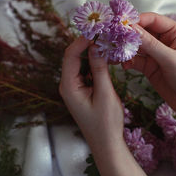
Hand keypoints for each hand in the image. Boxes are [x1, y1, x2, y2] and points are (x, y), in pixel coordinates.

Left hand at [59, 36, 157, 175]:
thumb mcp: (104, 93)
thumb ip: (99, 68)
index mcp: (68, 86)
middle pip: (73, 57)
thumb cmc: (106, 123)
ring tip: (105, 40)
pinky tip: (105, 56)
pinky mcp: (82, 90)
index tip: (96, 30)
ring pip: (80, 63)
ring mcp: (74, 88)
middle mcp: (67, 85)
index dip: (82, 40)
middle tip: (101, 32)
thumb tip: (97, 46)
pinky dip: (94, 62)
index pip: (70, 55)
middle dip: (86, 43)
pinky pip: (85, 71)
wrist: (107, 145)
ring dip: (91, 51)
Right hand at [122, 12, 175, 116]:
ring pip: (136, 46)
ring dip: (126, 49)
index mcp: (175, 32)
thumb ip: (150, 44)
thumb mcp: (170, 59)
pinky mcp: (149, 66)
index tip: (121, 25)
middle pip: (141, 32)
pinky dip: (128, 61)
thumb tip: (131, 28)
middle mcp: (164, 40)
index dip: (136, 21)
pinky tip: (124, 65)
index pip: (152, 20)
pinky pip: (135, 60)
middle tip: (114, 38)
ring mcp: (156, 54)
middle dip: (128, 36)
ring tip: (116, 53)